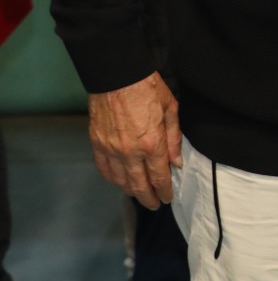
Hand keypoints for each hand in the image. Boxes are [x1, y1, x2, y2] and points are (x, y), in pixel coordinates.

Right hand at [88, 73, 181, 209]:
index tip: (167, 198)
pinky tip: (119, 181)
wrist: (117, 75)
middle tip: (155, 205)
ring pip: (120, 181)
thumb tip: (176, 162)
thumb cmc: (148, 88)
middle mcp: (130, 153)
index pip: (159, 178)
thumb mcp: (171, 109)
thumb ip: (173, 138)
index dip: (165, 191)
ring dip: (131, 191)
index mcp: (152, 144)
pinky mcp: (97, 144)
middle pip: (139, 186)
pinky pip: (104, 169)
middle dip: (149, 198)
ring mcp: (111, 150)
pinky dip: (112, 179)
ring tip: (139, 194)